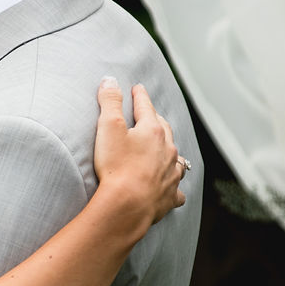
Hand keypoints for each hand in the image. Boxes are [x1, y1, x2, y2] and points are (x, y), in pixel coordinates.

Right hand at [93, 77, 186, 230]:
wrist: (128, 205)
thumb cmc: (117, 166)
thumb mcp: (108, 127)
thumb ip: (109, 101)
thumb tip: (110, 80)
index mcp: (153, 131)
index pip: (146, 107)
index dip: (140, 96)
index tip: (137, 89)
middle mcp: (168, 150)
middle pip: (164, 130)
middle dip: (156, 121)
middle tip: (150, 116)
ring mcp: (171, 173)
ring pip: (176, 158)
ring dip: (170, 152)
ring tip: (166, 150)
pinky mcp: (169, 195)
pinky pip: (177, 189)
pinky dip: (174, 185)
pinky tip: (172, 186)